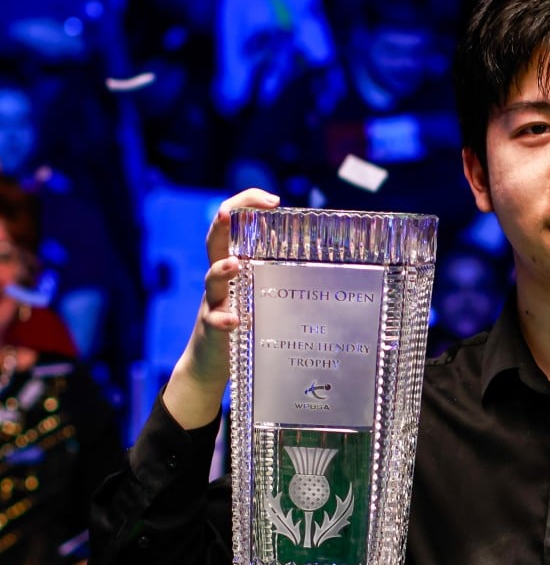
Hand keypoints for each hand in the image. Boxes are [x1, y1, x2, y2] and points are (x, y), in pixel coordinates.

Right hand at [164, 189, 279, 429]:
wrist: (211, 364)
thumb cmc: (246, 323)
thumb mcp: (260, 293)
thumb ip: (279, 273)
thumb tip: (323, 256)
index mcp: (235, 265)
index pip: (234, 225)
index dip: (246, 205)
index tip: (271, 199)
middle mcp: (221, 280)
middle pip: (215, 243)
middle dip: (222, 224)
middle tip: (231, 213)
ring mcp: (213, 303)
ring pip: (211, 280)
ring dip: (221, 270)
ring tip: (235, 265)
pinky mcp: (213, 330)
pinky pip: (214, 322)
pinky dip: (223, 320)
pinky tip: (234, 320)